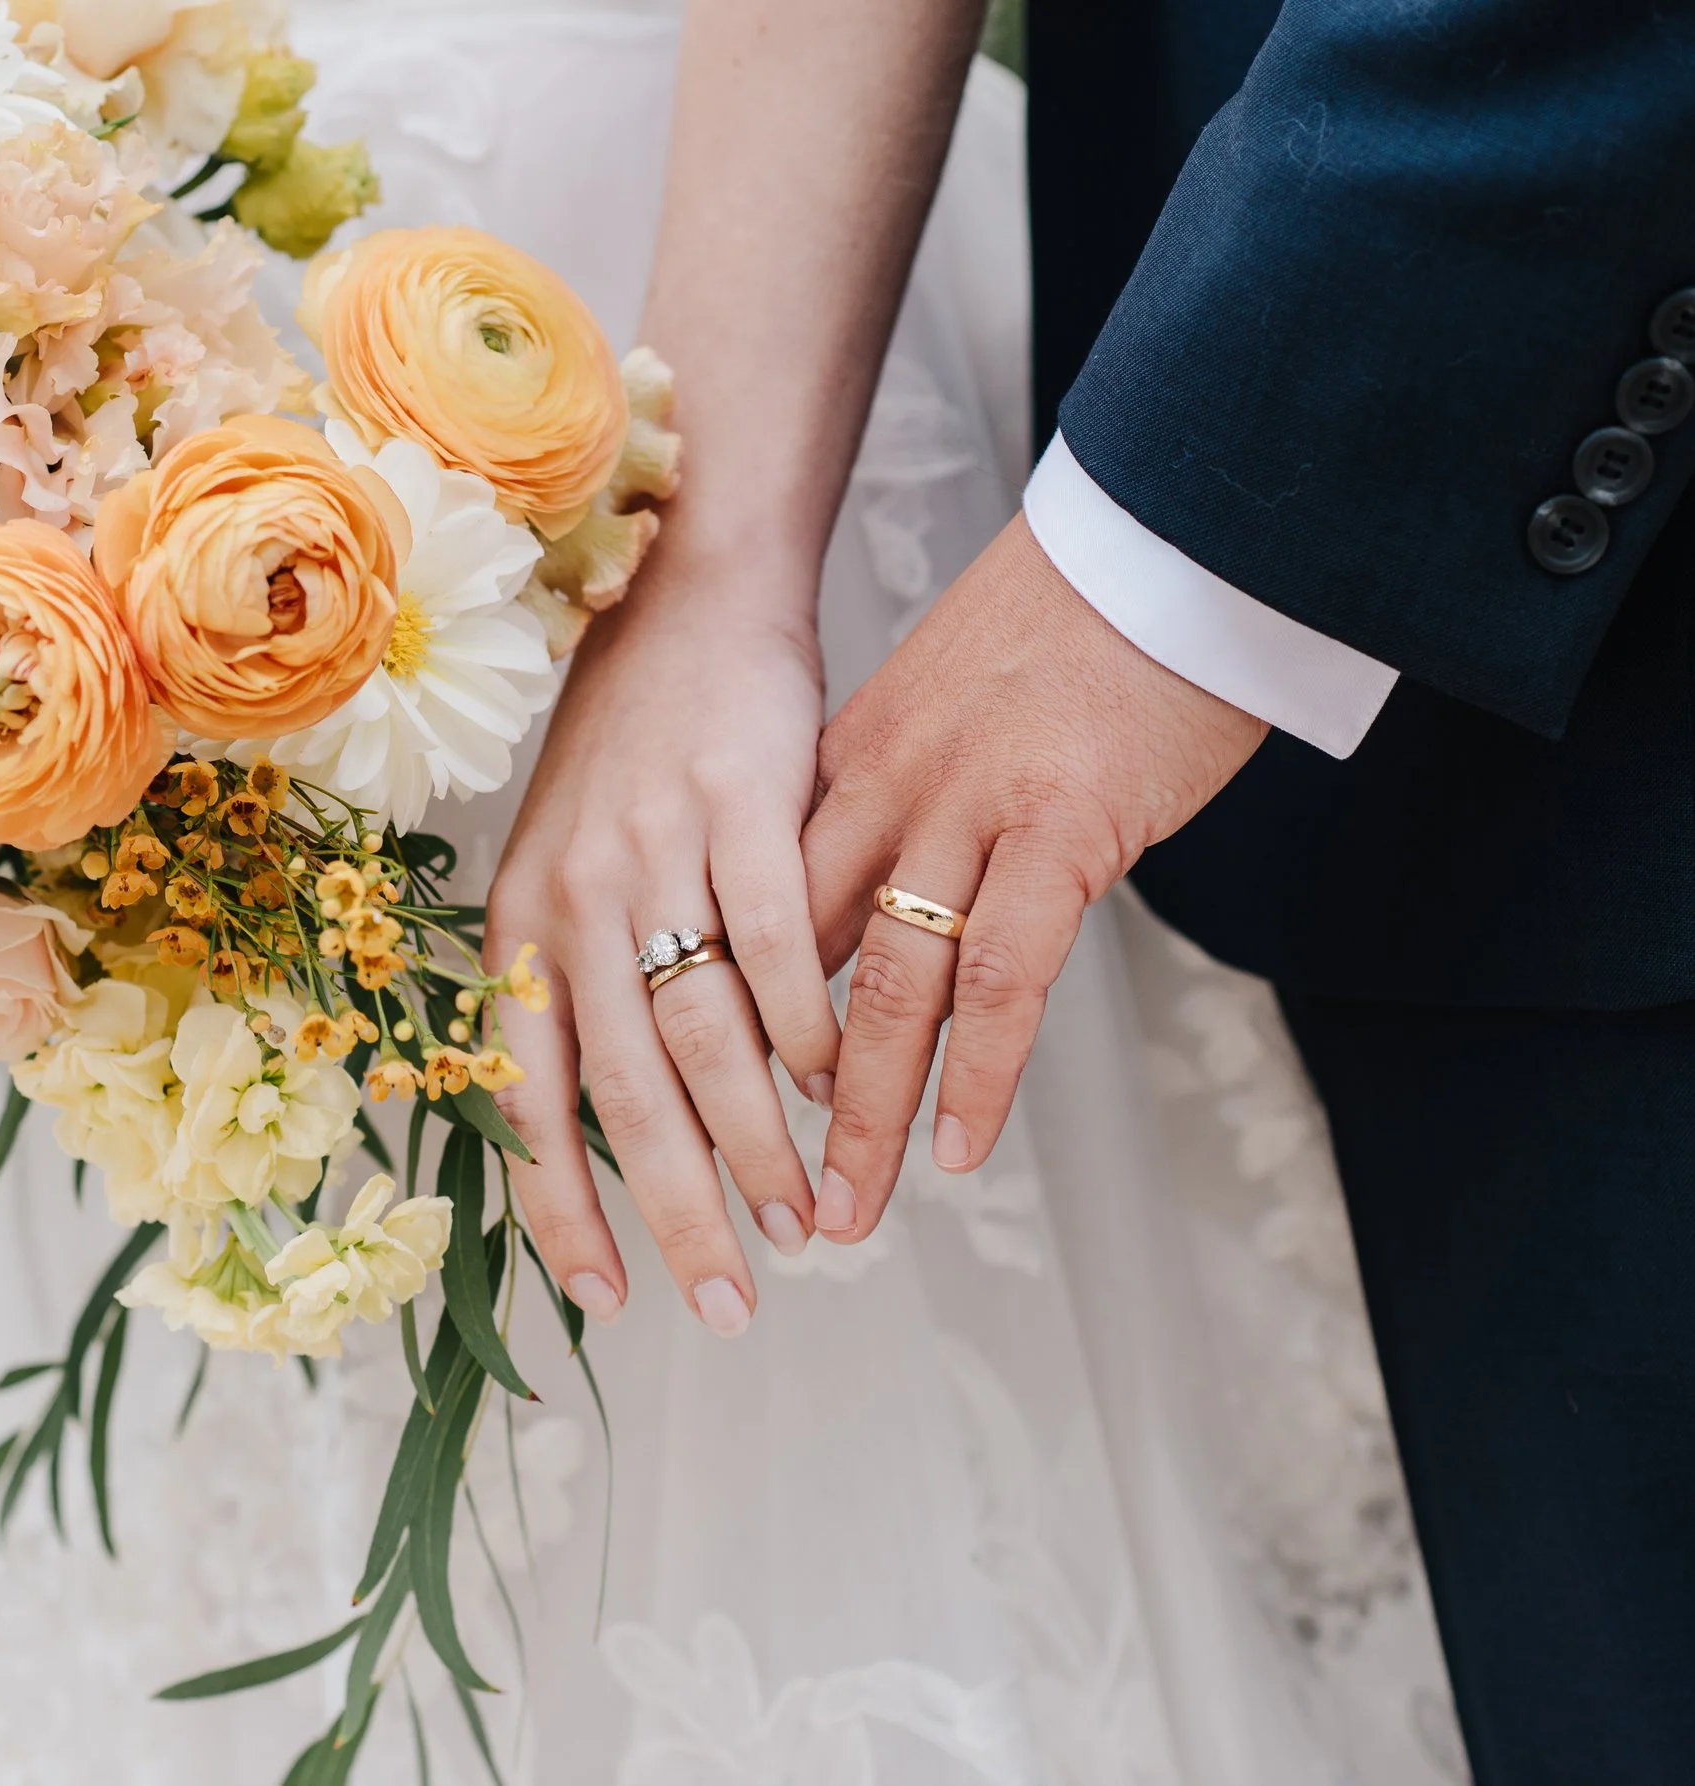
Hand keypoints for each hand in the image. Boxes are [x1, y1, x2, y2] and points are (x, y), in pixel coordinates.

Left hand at [485, 541, 842, 1334]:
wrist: (687, 609)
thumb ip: (587, 994)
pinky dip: (808, 1024)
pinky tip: (838, 1085)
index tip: (609, 1298)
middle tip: (734, 1298)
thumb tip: (616, 1139)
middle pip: (627, 1091)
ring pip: (705, 1032)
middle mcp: (574, 896)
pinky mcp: (741, 802)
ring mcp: (655, 849)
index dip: (563, 1207)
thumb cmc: (630, 766)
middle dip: (680, 1212)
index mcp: (522, 929)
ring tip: (802, 1214)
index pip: (528, 1100)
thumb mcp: (572, 877)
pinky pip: (778, 941)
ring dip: (756, 1141)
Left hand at [802, 514, 1267, 1237]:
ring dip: (864, 1116)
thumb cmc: (1075, 619)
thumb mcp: (946, 697)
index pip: (759, 912)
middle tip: (754, 1194)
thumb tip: (880, 889)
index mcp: (845, 760)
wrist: (1169, 530)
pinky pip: (1001, 976)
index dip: (732, 1016)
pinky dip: (976, 1073)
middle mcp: (883, 789)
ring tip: (845, 1211)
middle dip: (766, 1097)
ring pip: (886, 990)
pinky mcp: (1059, 826)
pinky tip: (958, 1148)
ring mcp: (965, 809)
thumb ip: (895, 793)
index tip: (710, 1104)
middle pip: (797, 966)